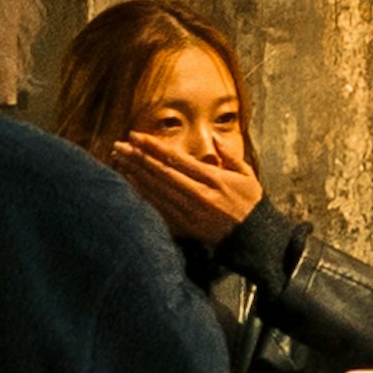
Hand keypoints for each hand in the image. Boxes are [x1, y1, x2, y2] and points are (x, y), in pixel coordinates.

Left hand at [113, 129, 264, 245]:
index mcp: (214, 178)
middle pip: (161, 173)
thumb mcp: (247, 174)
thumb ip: (229, 155)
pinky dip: (144, 194)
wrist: (253, 237)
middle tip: (119, 145)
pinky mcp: (185, 225)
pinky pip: (160, 207)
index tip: (136, 136)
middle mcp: (199, 194)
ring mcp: (190, 211)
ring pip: (157, 190)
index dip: (154, 147)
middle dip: (138, 157)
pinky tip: (132, 184)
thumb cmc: (250, 202)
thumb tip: (213, 137)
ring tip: (120, 161)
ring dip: (136, 174)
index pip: (176, 159)